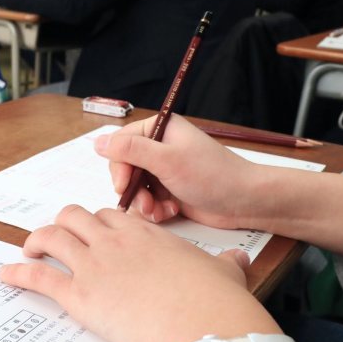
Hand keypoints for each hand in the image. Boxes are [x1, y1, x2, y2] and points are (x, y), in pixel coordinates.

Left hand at [0, 205, 279, 341]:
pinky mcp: (80, 295)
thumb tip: (238, 260)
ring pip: (53, 236)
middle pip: (76, 215)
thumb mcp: (224, 273)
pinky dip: (18, 274)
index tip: (94, 232)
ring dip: (36, 240)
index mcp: (147, 233)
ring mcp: (95, 264)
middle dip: (64, 224)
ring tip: (28, 249)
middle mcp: (116, 241)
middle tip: (58, 238)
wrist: (207, 327)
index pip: (112, 214)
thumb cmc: (216, 303)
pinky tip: (6, 275)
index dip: (99, 222)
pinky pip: (39, 276)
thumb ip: (225, 264)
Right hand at [97, 115, 259, 227]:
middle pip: (126, 168)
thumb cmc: (212, 175)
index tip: (123, 184)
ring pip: (135, 187)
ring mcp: (165, 170)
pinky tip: (170, 212)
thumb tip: (98, 142)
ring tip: (159, 210)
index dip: (119, 165)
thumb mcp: (167, 160)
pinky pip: (149, 200)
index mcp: (159, 130)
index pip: (121, 143)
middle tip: (144, 202)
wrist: (244, 201)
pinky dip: (155, 209)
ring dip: (144, 202)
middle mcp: (160, 148)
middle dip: (132, 188)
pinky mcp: (171, 190)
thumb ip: (130, 149)